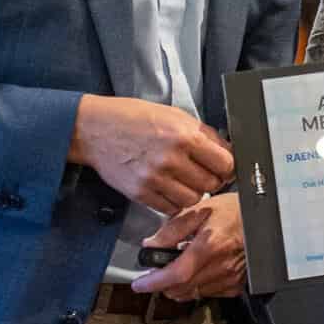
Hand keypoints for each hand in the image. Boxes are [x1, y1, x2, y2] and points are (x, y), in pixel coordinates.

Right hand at [67, 95, 232, 215]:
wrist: (95, 128)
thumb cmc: (133, 118)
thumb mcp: (174, 115)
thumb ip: (203, 134)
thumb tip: (227, 151)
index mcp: (184, 136)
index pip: (225, 163)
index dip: (228, 166)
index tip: (224, 166)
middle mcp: (171, 159)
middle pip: (211, 184)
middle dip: (212, 179)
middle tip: (204, 173)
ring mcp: (155, 178)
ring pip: (193, 199)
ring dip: (193, 192)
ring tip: (185, 180)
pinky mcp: (141, 192)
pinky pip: (170, 208)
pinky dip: (174, 201)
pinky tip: (169, 188)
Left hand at [131, 193, 245, 300]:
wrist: (262, 218)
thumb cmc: (235, 210)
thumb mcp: (200, 209)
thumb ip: (172, 229)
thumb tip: (151, 245)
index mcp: (209, 245)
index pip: (176, 274)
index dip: (154, 282)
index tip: (139, 284)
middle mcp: (221, 266)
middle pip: (181, 289)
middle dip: (163, 283)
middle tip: (159, 269)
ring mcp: (229, 278)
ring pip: (192, 294)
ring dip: (179, 285)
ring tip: (181, 265)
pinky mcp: (236, 285)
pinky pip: (207, 294)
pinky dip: (196, 286)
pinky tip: (198, 270)